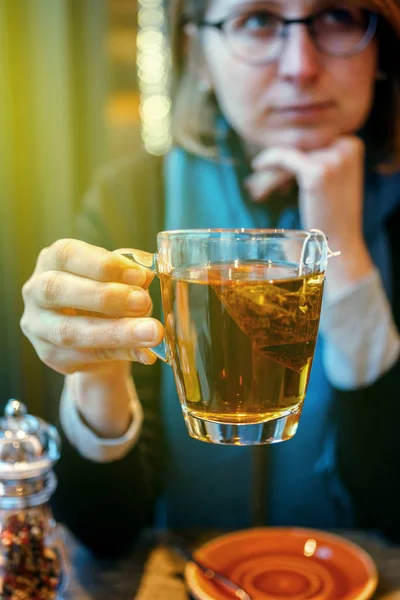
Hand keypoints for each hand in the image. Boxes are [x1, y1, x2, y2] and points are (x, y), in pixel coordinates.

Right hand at [21, 239, 163, 375]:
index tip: (139, 276)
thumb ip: (130, 277)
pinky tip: (145, 352)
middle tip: (142, 302)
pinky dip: (120, 354)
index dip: (103, 264)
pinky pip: (85, 357)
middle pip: (58, 289)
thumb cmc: (107, 296)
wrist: (99, 338)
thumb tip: (145, 277)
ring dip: (116, 332)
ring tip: (151, 332)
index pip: (68, 254)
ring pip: (70, 331)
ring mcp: (38, 325)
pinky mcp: (49, 355)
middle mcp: (36, 290)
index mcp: (52, 260)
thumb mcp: (119, 279)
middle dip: (104, 296)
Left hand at [247, 136, 373, 296]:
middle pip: (300, 145)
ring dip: (271, 170)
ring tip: (256, 184)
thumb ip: (318, 159)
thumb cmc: (330, 217)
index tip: (273, 165)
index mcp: (352, 145)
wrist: (340, 245)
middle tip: (258, 173)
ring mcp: (334, 158)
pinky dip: (268, 160)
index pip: (311, 140)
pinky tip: (257, 167)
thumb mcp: (330, 180)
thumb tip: (287, 146)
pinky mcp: (318, 172)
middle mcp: (346, 146)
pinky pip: (284, 157)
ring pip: (290, 153)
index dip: (290, 152)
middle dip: (279, 161)